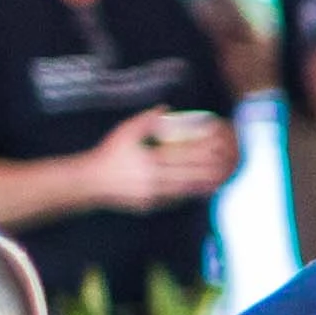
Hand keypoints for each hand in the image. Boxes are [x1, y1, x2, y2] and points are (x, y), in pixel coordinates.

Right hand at [85, 107, 239, 211]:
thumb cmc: (108, 154)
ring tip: (219, 180)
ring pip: (182, 190)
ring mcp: (151, 195)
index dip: (200, 151)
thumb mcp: (124, 132)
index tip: (215, 146)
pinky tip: (199, 192)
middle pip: (186, 175)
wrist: (90, 183)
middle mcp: (151, 179)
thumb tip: (166, 108)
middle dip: (207, 170)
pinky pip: (173, 201)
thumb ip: (146, 120)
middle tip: (225, 164)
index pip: (180, 155)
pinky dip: (188, 196)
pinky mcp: (149, 206)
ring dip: (202, 185)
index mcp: (147, 160)